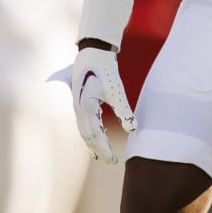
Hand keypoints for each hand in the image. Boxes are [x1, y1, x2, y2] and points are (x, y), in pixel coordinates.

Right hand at [60, 46, 136, 162]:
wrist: (93, 50)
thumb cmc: (105, 68)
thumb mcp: (116, 89)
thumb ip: (124, 110)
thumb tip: (133, 129)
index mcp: (84, 106)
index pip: (94, 134)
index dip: (103, 148)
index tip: (113, 160)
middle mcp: (78, 108)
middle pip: (87, 135)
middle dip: (99, 149)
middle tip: (112, 161)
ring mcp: (78, 105)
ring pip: (85, 130)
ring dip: (94, 143)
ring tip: (103, 156)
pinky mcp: (82, 101)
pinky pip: (85, 122)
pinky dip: (91, 133)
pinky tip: (98, 138)